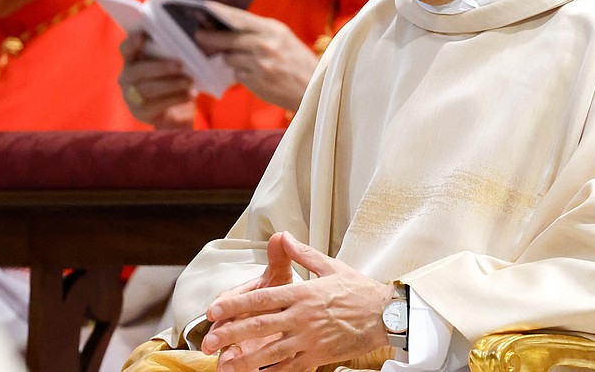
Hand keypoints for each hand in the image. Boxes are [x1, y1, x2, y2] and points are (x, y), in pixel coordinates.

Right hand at [117, 31, 196, 129]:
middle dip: (159, 67)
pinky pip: (156, 105)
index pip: (125, 49)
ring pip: (147, 89)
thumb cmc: (174, 80)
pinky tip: (189, 94)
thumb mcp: (173, 65)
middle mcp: (126, 78)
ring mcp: (130, 97)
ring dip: (171, 84)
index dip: (132, 42)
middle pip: (137, 70)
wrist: (178, 112)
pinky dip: (175, 98)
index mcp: (132, 61)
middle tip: (180, 65)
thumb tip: (188, 45)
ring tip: (189, 82)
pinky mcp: (140, 113)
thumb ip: (172, 54)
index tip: (143, 36)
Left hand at [195, 6, 318, 111]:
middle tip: (199, 36)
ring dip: (230, 58)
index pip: (239, 17)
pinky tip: (254, 73)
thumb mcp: (284, 38)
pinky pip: (237, 74)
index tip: (204, 8)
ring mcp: (260, 65)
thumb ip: (259, 31)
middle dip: (211, 38)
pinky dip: (241, 72)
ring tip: (241, 58)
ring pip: (230, 57)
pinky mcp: (256, 82)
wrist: (314, 89)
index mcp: (274, 30)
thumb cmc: (298, 61)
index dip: (219, 12)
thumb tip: (228, 26)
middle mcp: (265, 45)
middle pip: (227, 39)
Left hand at [202, 231, 392, 371]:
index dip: (235, 305)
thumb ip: (303, 254)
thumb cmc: (358, 290)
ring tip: (225, 365)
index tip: (215, 311)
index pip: (262, 298)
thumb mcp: (331, 266)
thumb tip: (282, 236)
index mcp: (304, 293)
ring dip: (245, 360)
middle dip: (231, 334)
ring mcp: (310, 339)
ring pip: (271, 351)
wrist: (385, 315)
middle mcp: (303, 317)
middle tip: (209, 341)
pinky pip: (289, 368)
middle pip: (260, 326)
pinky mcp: (318, 355)